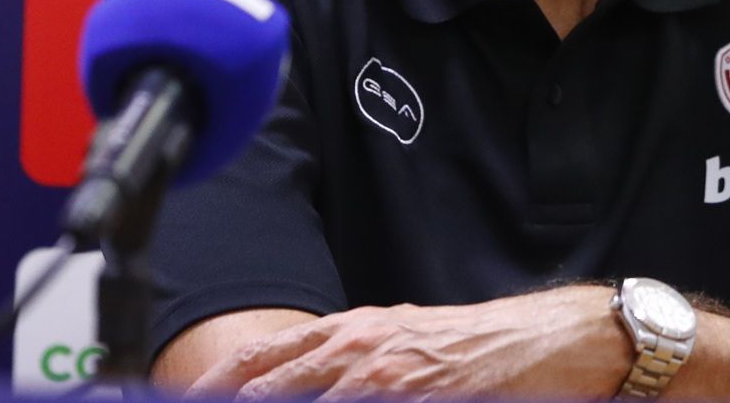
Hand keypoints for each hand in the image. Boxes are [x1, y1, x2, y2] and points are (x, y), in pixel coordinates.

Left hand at [188, 286, 631, 399]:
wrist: (548, 340)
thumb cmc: (479, 349)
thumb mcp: (402, 346)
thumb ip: (349, 367)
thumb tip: (299, 383)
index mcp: (349, 332)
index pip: (255, 363)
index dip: (210, 390)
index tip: (180, 401)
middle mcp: (356, 346)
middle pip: (261, 386)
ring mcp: (382, 372)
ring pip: (299, 397)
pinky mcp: (412, 391)